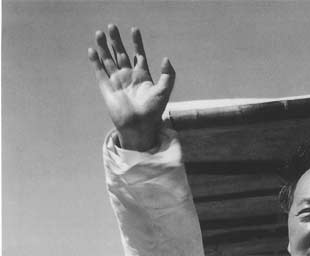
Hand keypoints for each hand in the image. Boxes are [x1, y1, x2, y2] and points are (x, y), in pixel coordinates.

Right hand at [88, 25, 174, 150]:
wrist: (139, 127)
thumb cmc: (153, 112)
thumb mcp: (164, 91)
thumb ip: (168, 75)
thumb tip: (166, 59)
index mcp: (142, 76)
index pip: (139, 55)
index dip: (137, 43)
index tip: (134, 30)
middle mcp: (128, 77)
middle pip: (121, 54)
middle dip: (117, 41)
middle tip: (112, 26)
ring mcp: (117, 82)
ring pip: (109, 60)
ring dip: (104, 47)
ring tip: (100, 33)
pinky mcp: (107, 88)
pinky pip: (100, 72)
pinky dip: (96, 61)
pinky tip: (92, 50)